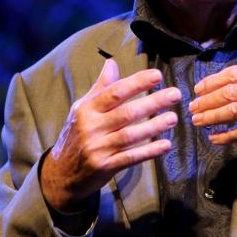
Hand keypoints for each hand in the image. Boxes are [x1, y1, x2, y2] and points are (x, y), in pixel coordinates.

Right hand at [41, 58, 180, 211]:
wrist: (60, 173)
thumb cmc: (75, 135)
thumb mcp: (82, 109)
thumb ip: (100, 87)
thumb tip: (111, 62)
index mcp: (87, 109)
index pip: (115, 92)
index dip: (137, 83)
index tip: (158, 75)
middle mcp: (91, 127)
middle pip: (126, 113)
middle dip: (153, 102)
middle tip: (175, 94)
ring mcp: (97, 148)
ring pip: (130, 135)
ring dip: (154, 126)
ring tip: (173, 118)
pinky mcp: (104, 167)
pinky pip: (130, 158)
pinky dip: (149, 151)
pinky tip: (165, 145)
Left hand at [189, 36, 236, 155]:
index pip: (235, 73)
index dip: (214, 81)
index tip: (200, 88)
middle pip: (229, 92)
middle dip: (207, 100)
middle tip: (193, 107)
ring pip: (231, 112)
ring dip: (210, 117)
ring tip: (197, 121)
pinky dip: (225, 136)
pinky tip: (214, 138)